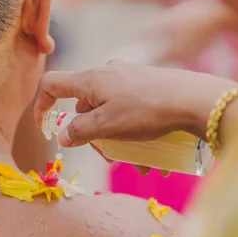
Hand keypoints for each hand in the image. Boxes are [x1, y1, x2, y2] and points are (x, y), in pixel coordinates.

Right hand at [34, 59, 237, 147]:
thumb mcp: (108, 126)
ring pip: (107, 112)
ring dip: (115, 140)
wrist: (196, 100)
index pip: (52, 85)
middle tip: (108, 157)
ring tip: (136, 162)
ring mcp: (127, 78)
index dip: (41, 106)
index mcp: (91, 80)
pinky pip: (127, 111)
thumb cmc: (148, 111)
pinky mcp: (145, 85)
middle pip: (83, 107)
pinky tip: (149, 154)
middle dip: (91, 135)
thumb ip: (80, 131)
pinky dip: (131, 132)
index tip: (44, 129)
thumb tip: (63, 136)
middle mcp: (106, 74)